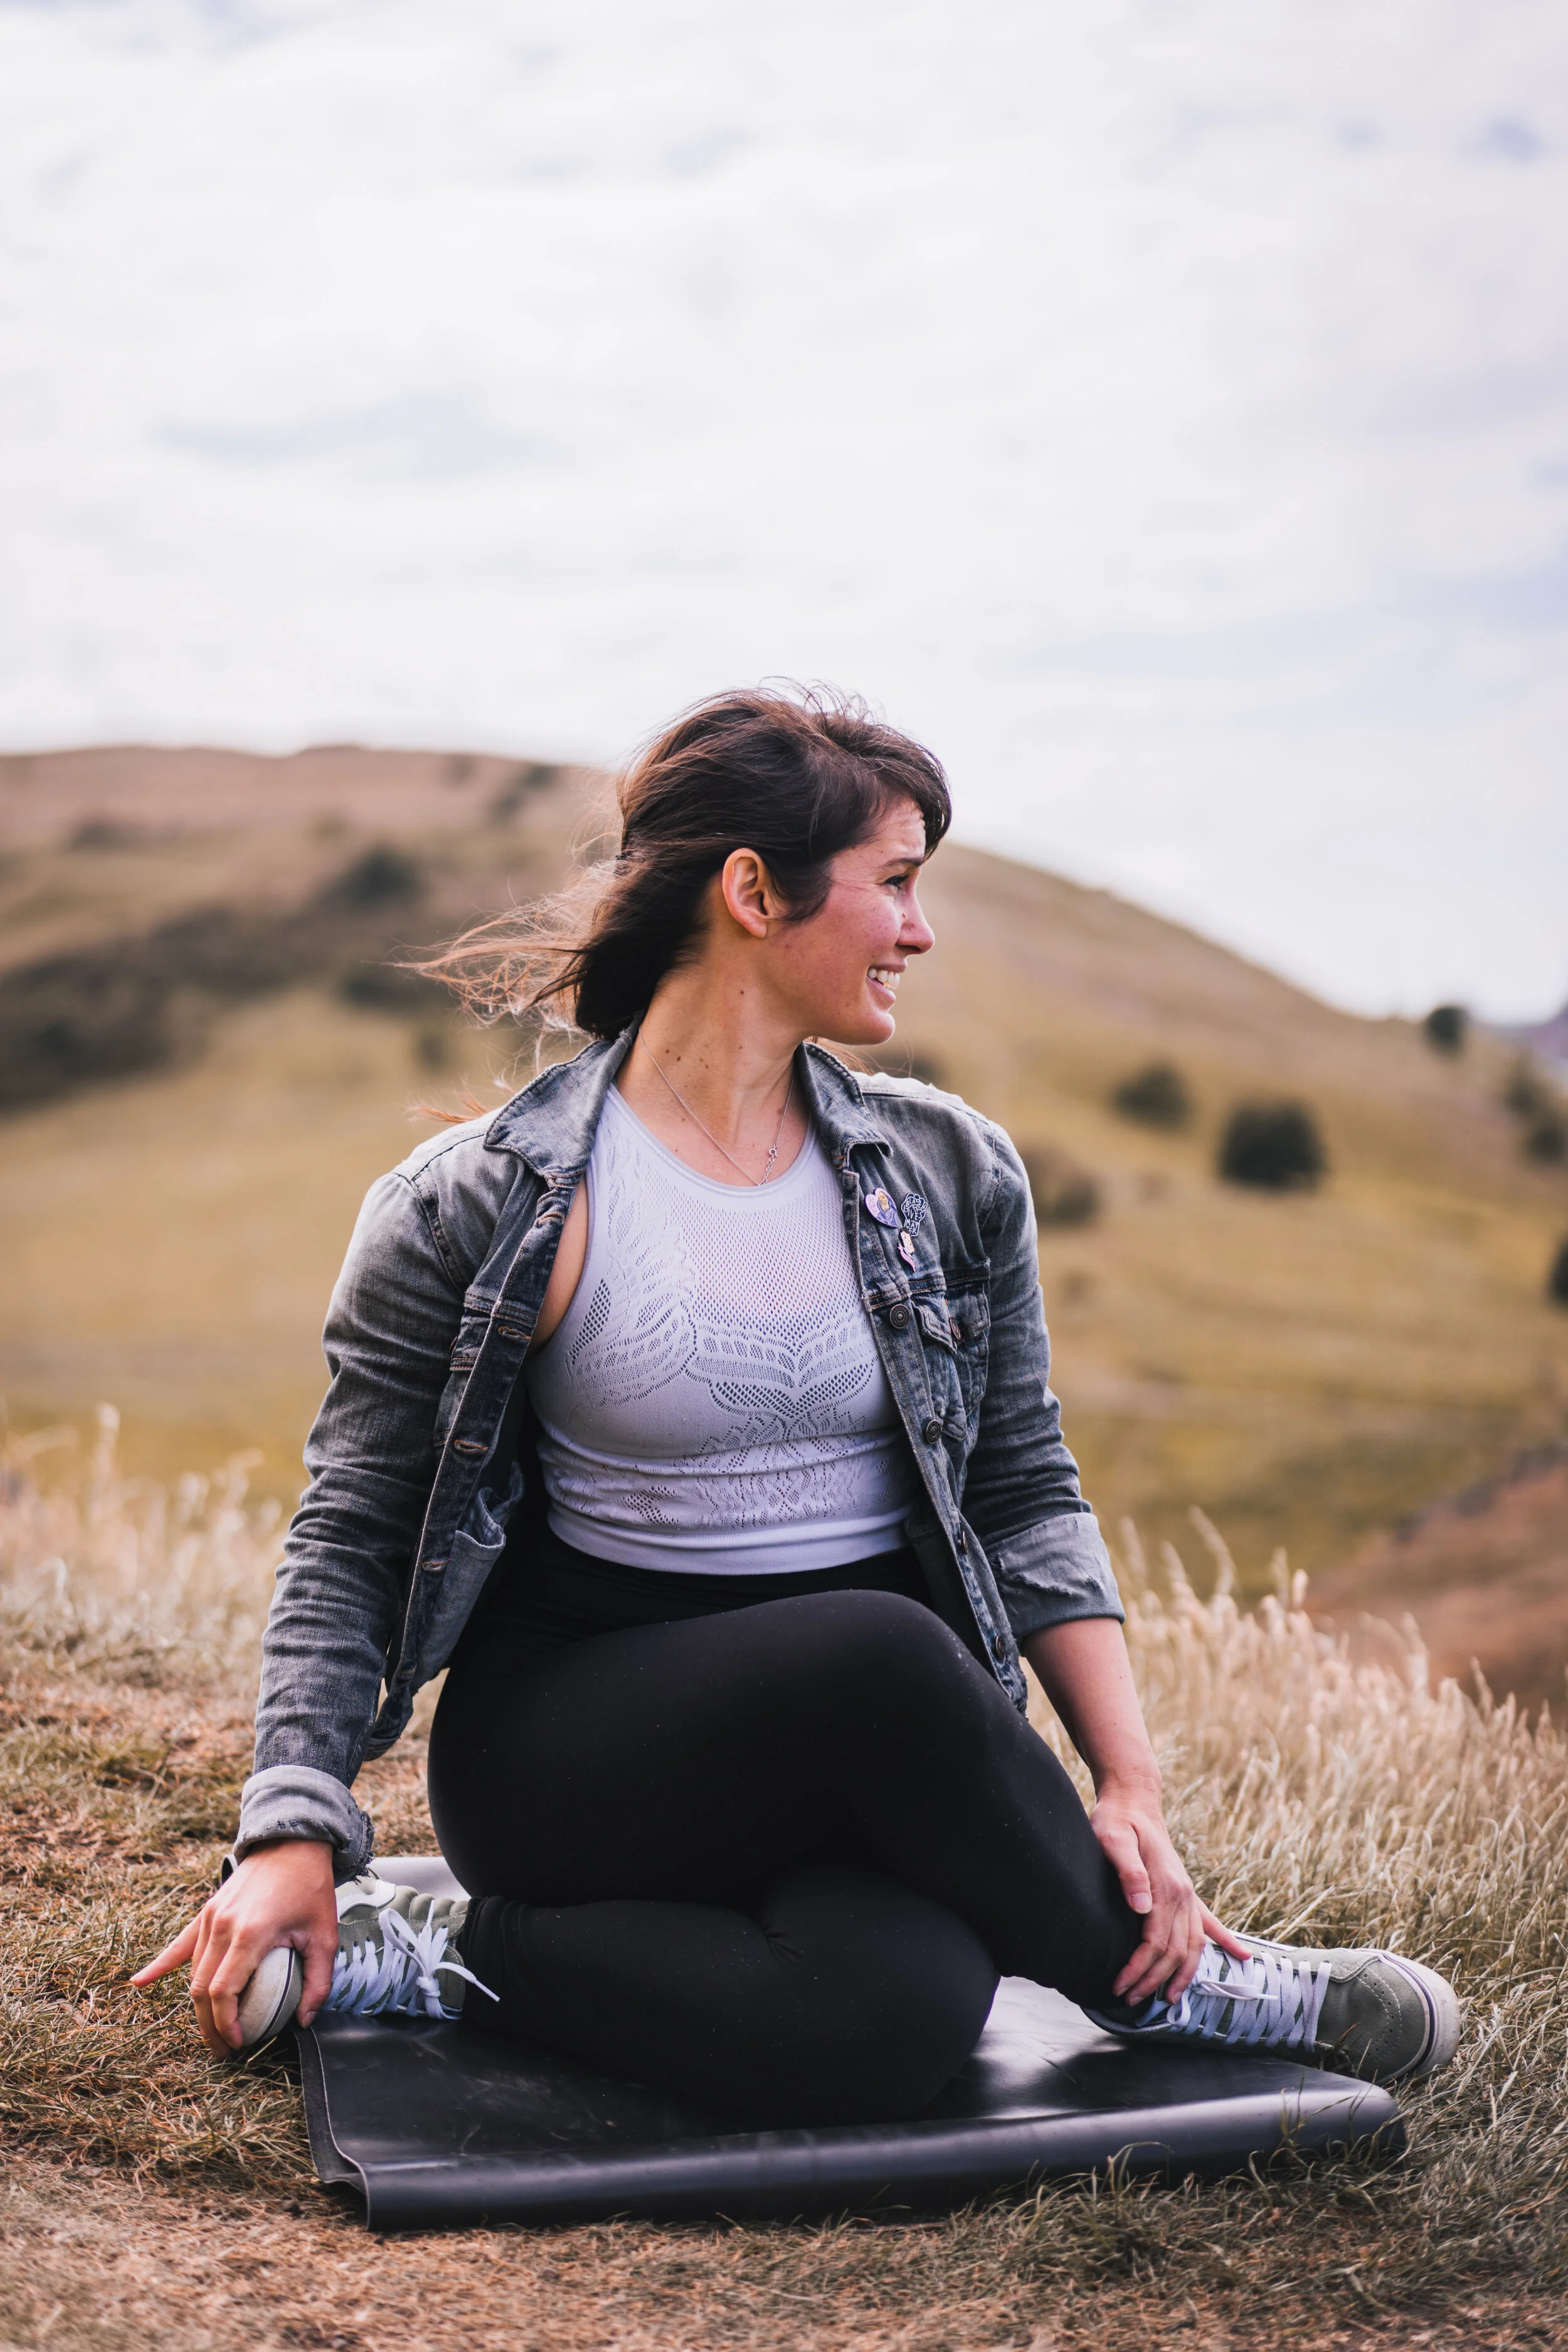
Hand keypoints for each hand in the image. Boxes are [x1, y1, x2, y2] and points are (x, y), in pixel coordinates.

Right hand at [131, 1839, 337, 2056]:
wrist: (293, 1842)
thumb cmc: (311, 1888)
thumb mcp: (325, 1936)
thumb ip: (317, 1982)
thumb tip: (304, 2020)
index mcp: (250, 1934)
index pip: (224, 1992)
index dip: (226, 2024)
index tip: (239, 2043)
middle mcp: (222, 1927)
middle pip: (203, 1989)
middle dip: (209, 2026)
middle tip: (223, 2050)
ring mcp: (210, 1918)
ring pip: (193, 1973)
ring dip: (198, 2006)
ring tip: (210, 2032)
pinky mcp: (206, 1911)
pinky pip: (180, 1945)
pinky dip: (160, 1966)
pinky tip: (139, 1983)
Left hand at [1090, 1781, 1249, 2006]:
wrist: (1134, 1800)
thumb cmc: (1118, 1820)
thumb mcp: (1112, 1839)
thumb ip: (1128, 1871)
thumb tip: (1141, 1907)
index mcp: (1167, 1887)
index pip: (1155, 1942)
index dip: (1138, 1969)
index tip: (1120, 1987)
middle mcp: (1183, 1895)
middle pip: (1173, 1951)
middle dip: (1153, 1981)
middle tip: (1130, 2001)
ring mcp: (1187, 1894)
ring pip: (1192, 1945)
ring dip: (1182, 1974)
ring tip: (1168, 1999)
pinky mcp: (1186, 1891)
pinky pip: (1209, 1922)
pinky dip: (1225, 1940)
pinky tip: (1242, 1956)